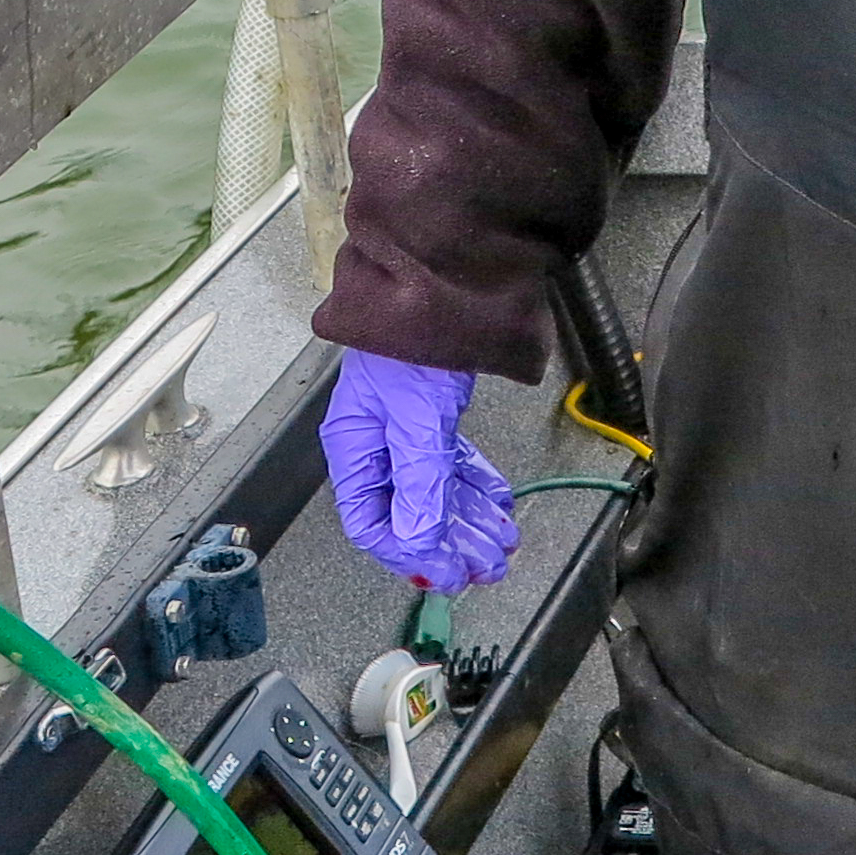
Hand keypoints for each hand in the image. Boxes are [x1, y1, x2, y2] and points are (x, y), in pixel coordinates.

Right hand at [322, 350, 518, 594]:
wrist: (440, 280)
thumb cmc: (412, 336)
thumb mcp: (417, 417)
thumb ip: (420, 482)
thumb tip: (419, 542)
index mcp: (355, 448)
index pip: (373, 523)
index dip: (410, 554)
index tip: (447, 574)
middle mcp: (376, 444)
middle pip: (409, 513)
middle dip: (449, 544)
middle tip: (486, 566)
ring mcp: (405, 431)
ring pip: (435, 492)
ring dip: (468, 521)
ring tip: (500, 544)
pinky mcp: (432, 416)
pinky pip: (450, 465)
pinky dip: (474, 486)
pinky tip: (496, 505)